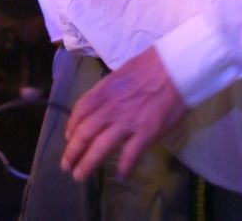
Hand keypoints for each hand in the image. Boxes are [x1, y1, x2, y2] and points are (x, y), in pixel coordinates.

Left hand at [61, 46, 186, 181]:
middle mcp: (111, 108)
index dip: (71, 128)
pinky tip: (121, 175)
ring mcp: (128, 122)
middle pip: (84, 134)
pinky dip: (124, 168)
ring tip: (80, 176)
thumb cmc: (150, 66)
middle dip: (72, 153)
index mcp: (104, 91)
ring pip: (100, 148)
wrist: (175, 68)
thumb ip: (107, 91)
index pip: (80, 112)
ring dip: (87, 164)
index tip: (68, 139)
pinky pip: (130, 156)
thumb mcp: (120, 73)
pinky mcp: (146, 133)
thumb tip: (99, 106)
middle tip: (67, 166)